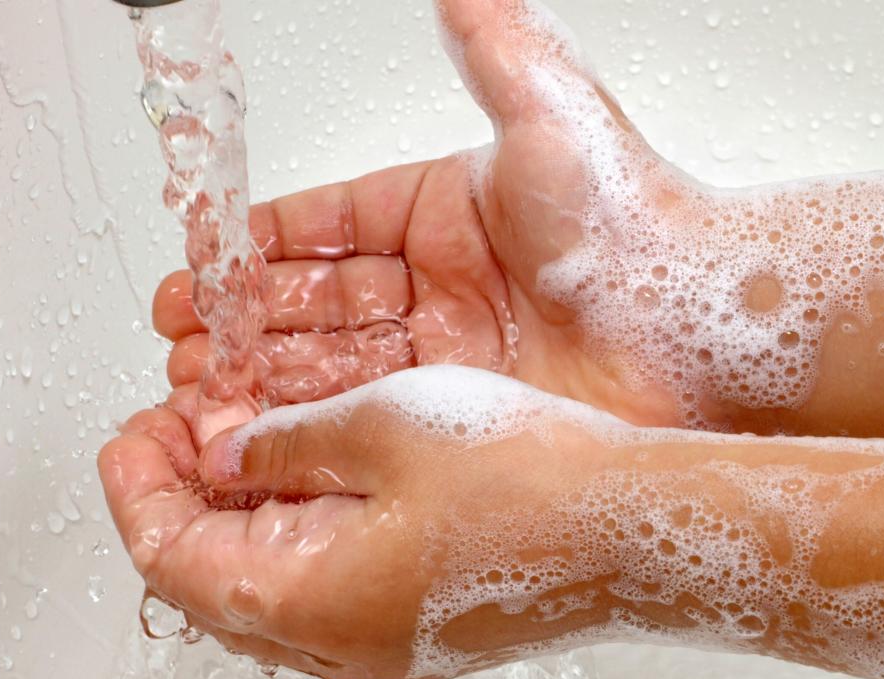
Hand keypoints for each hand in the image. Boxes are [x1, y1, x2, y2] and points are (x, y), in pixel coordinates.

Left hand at [100, 366, 624, 678]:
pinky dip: (302, 530)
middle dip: (188, 498)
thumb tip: (231, 451)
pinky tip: (322, 474)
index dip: (139, 489)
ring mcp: (384, 640)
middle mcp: (339, 641)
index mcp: (308, 599)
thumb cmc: (528, 482)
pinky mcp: (424, 623)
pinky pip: (330, 584)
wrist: (637, 530)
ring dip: (245, 513)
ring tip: (248, 440)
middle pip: (215, 580)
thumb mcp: (383, 428)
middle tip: (185, 427)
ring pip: (273, 582)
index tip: (134, 431)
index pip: (172, 558)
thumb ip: (286, 443)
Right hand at [153, 0, 683, 431]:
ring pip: (330, 360)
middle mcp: (441, 283)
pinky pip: (366, 413)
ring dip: (261, 372)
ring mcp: (450, 352)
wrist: (701, 322)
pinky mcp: (463, 412)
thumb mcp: (545, 113)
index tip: (200, 259)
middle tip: (182, 335)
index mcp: (442, 211)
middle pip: (315, 298)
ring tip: (198, 386)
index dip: (258, 244)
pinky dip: (307, 421)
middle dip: (242, 317)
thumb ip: (489, 46)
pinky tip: (258, 428)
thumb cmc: (635, 221)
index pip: (325, 225)